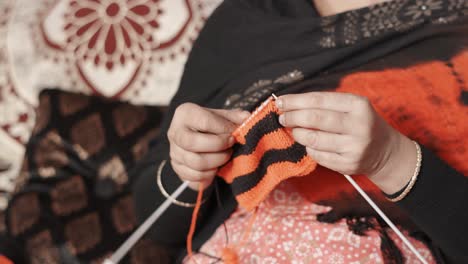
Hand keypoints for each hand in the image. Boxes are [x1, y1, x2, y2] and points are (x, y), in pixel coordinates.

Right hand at [168, 103, 248, 189]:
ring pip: (196, 163)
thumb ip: (234, 117)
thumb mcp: (222, 116)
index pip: (204, 121)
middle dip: (218, 146)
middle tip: (231, 145)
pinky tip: (216, 166)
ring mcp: (174, 151)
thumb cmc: (211, 125)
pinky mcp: (177, 168)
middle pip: (193, 143)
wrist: (197, 139)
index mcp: (185, 113)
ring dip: (217, 161)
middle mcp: (175, 132)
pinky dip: (210, 174)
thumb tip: (247, 119)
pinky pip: (194, 176)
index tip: (235, 133)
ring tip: (226, 156)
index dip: (224, 129)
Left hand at [276, 92, 416, 193]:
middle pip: (315, 119)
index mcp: (358, 105)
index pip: (319, 100)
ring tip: (295, 130)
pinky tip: (310, 144)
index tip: (280, 102)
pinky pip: (318, 155)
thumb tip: (288, 104)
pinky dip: (308, 148)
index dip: (295, 101)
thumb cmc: (359, 123)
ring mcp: (354, 147)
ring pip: (313, 139)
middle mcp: (358, 125)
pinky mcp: (348, 164)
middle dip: (293, 117)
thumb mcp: (350, 107)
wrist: (384, 151)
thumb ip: (323, 104)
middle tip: (282, 118)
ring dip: (298, 134)